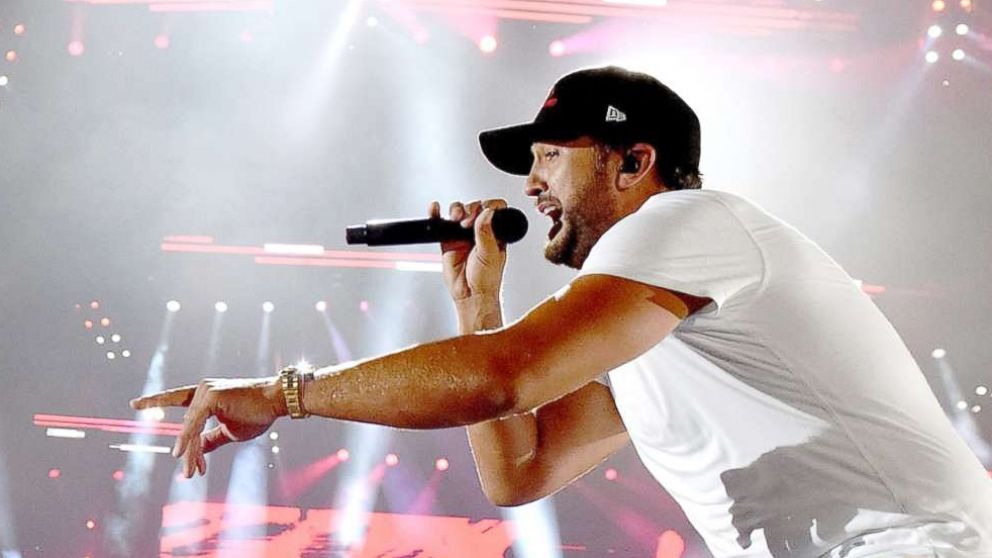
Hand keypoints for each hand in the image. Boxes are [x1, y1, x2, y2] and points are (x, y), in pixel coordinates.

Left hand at [129, 377, 284, 477]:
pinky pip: (194, 425)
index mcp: (206, 395)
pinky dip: (187, 441)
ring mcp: (205, 392)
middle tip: (189, 474)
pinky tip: (181, 456)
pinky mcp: (210, 398)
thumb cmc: (257, 413)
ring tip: (190, 473)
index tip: (134, 404)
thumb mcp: (230, 430)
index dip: (155, 401)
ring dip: (190, 453)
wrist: (276, 401)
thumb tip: (196, 450)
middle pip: (186, 426)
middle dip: (187, 451)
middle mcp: (202, 390)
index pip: (176, 398)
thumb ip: (211, 438)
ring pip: (189, 428)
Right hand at [429, 199, 507, 301]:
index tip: (483, 212)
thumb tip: (487, 212)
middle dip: (470, 209)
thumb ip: (486, 233)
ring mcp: (463, 234)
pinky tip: (435, 209)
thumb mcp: (489, 255)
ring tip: (455, 218)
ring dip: (456, 210)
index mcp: (495, 232)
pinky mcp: (448, 240)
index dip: (489, 206)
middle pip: (474, 207)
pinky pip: (442, 223)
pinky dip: (437, 214)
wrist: (470, 294)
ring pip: (459, 212)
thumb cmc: (486, 279)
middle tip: (467, 222)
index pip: (495, 209)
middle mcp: (480, 231)